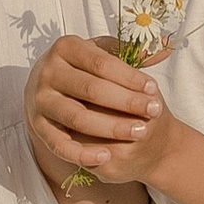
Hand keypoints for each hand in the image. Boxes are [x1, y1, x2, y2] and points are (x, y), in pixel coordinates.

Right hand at [30, 34, 174, 187]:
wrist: (50, 90)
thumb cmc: (85, 71)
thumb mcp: (103, 55)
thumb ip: (131, 53)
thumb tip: (165, 48)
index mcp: (66, 48)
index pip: (101, 63)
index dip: (129, 77)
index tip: (153, 88)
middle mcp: (48, 72)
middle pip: (91, 89)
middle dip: (126, 101)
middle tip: (154, 111)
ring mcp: (41, 100)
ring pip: (77, 117)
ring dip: (110, 127)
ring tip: (139, 132)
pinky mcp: (37, 126)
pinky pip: (58, 144)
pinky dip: (81, 153)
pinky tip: (106, 156)